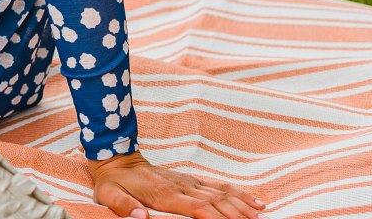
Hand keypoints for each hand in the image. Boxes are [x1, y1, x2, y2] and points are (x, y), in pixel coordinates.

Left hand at [88, 152, 265, 218]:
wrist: (116, 159)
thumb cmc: (114, 182)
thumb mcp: (110, 195)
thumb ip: (125, 207)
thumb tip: (141, 217)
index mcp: (166, 194)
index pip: (199, 208)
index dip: (218, 218)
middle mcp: (183, 187)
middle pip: (217, 202)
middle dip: (238, 214)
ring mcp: (189, 182)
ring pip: (222, 194)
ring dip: (242, 205)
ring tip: (261, 215)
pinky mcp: (191, 180)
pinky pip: (219, 186)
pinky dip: (238, 193)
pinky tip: (254, 201)